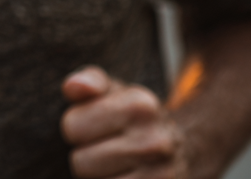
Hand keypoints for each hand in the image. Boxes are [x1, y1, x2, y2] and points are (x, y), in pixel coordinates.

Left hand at [61, 66, 188, 177]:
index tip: (95, 125)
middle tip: (106, 147)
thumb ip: (90, 81)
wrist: (177, 146)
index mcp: (139, 105)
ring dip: (98, 177)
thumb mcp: (112, 89)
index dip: (76, 127)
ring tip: (117, 164)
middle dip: (85, 156)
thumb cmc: (130, 114)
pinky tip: (125, 176)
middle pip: (80, 163)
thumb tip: (73, 87)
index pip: (72, 127)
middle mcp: (155, 140)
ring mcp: (163, 174)